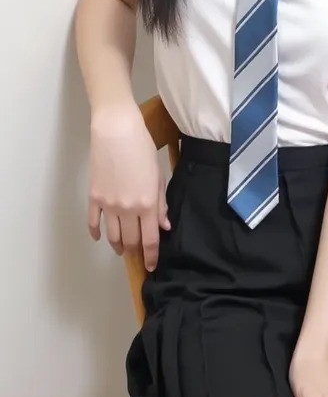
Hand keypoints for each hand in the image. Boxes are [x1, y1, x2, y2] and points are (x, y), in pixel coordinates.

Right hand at [87, 103, 170, 271]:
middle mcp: (127, 209)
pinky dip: (96, 232)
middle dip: (136, 251)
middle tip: (138, 254)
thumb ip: (161, 203)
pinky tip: (99, 237)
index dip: (151, 256)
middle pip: (131, 240)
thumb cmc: (142, 148)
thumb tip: (164, 226)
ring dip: (118, 245)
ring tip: (122, 249)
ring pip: (112, 236)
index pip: (150, 240)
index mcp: (147, 204)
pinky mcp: (94, 196)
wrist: (116, 131)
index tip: (151, 266)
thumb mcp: (159, 175)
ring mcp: (108, 204)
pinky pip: (93, 222)